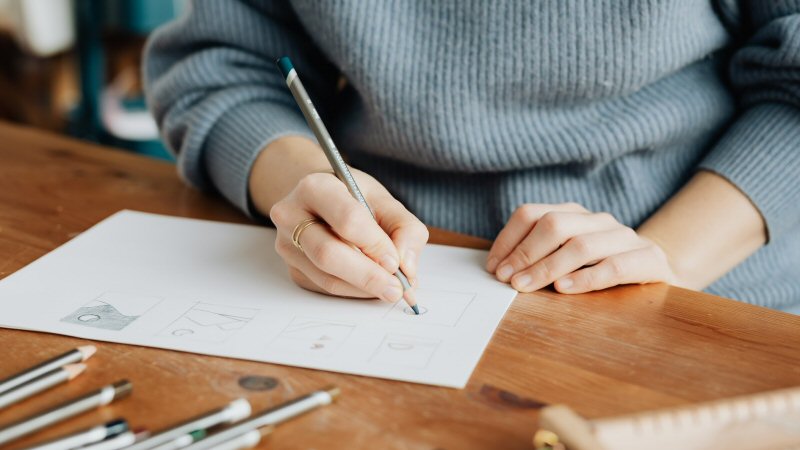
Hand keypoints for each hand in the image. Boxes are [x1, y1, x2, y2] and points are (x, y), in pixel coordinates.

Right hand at [269, 170, 427, 300]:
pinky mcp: (293, 268)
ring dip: (363, 288)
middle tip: (396, 289)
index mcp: (315, 187)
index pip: (347, 219)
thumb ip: (405, 229)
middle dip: (368, 276)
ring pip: (327, 277)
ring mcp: (287, 244)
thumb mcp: (384, 200)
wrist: (320, 199)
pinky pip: (325, 287)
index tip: (395, 261)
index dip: (374, 244)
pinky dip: (354, 291)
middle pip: (329, 254)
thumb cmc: (353, 197)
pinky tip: (370, 285)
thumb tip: (407, 267)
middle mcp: (292, 215)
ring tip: (390, 288)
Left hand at [486, 203, 674, 292]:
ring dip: (547, 267)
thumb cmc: (601, 268)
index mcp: (574, 214)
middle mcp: (598, 220)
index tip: (493, 267)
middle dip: (524, 253)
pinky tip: (564, 289)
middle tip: (506, 279)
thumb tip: (499, 270)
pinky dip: (586, 278)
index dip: (508, 240)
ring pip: (581, 245)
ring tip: (525, 286)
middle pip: (554, 225)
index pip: (531, 214)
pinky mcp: (649, 259)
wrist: (659, 271)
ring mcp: (625, 237)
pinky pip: (614, 266)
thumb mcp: (567, 259)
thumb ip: (539, 257)